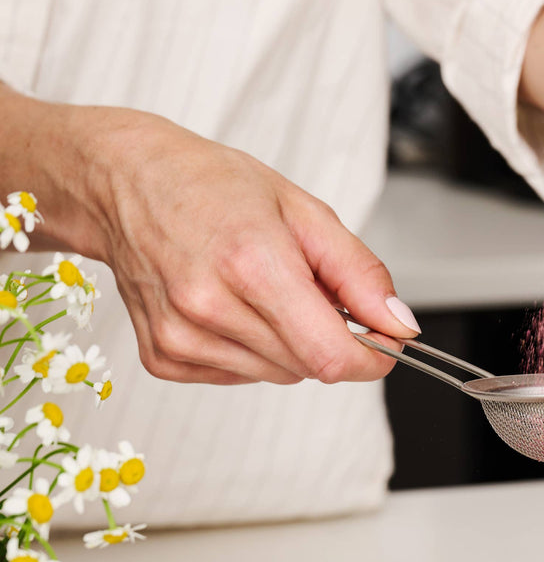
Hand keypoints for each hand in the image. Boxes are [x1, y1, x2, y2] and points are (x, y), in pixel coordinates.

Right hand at [58, 105, 417, 384]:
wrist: (126, 183)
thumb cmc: (214, 187)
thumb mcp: (306, 212)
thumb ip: (360, 274)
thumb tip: (398, 325)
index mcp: (251, 264)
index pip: (331, 355)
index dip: (371, 358)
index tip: (385, 343)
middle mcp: (208, 308)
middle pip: (309, 367)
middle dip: (328, 336)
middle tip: (311, 288)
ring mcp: (180, 338)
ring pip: (277, 375)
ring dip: (291, 343)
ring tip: (265, 290)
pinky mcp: (162, 358)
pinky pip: (239, 377)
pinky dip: (252, 351)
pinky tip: (233, 307)